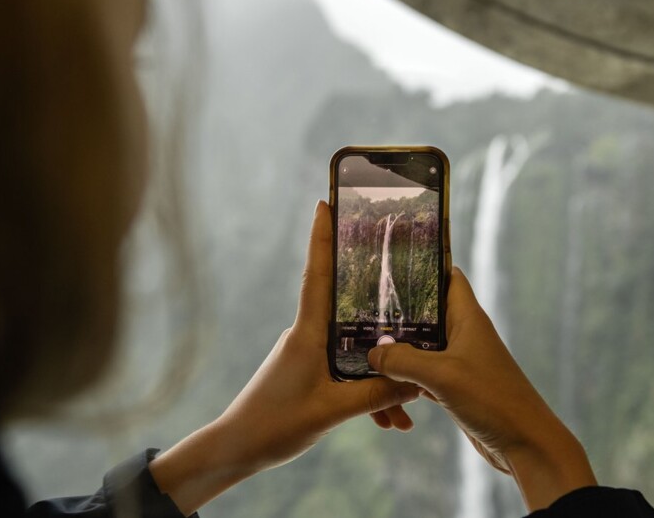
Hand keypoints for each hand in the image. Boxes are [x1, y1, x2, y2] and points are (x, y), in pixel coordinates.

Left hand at [150, 200, 419, 514]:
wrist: (237, 451)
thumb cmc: (274, 426)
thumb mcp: (332, 412)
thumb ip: (376, 394)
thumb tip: (417, 379)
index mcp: (306, 334)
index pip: (317, 275)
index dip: (322, 239)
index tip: (327, 203)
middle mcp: (307, 335)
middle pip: (349, 307)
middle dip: (380, 301)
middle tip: (409, 280)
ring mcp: (308, 353)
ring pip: (354, 349)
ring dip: (381, 375)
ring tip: (407, 413)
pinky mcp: (309, 372)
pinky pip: (347, 370)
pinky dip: (368, 392)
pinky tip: (390, 420)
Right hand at [368, 267, 596, 510]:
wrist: (525, 444)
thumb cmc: (492, 400)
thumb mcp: (442, 375)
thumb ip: (403, 360)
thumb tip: (373, 353)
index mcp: (468, 318)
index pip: (448, 276)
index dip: (423, 265)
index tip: (390, 262)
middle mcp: (464, 334)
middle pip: (426, 312)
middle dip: (397, 312)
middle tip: (361, 308)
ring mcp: (459, 361)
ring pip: (420, 345)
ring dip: (397, 349)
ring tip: (363, 344)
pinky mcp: (455, 386)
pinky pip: (423, 374)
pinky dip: (405, 377)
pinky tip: (383, 382)